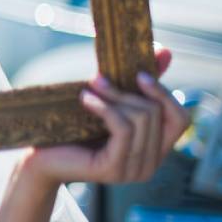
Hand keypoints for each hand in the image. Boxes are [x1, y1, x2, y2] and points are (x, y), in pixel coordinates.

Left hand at [20, 48, 189, 184]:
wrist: (40, 156)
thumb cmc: (73, 129)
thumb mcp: (109, 103)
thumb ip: (136, 84)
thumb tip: (165, 51)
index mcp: (154, 150)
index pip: (180, 119)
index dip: (165, 94)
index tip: (140, 74)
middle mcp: (150, 164)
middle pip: (157, 113)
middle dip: (127, 91)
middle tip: (98, 78)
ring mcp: (134, 170)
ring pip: (141, 118)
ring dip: (114, 96)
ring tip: (90, 87)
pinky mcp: (114, 169)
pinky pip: (123, 127)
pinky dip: (105, 107)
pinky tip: (85, 99)